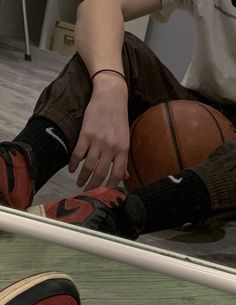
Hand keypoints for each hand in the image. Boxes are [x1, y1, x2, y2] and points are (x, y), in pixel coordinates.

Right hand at [69, 74, 129, 190]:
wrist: (110, 97)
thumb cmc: (119, 119)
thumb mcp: (125, 138)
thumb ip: (123, 158)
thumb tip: (125, 176)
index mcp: (123, 149)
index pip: (117, 174)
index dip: (110, 187)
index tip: (104, 193)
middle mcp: (111, 147)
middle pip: (101, 173)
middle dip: (94, 186)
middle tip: (88, 193)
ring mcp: (98, 141)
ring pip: (88, 166)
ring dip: (82, 178)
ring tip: (79, 184)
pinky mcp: (86, 134)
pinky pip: (78, 154)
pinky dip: (73, 164)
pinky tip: (72, 169)